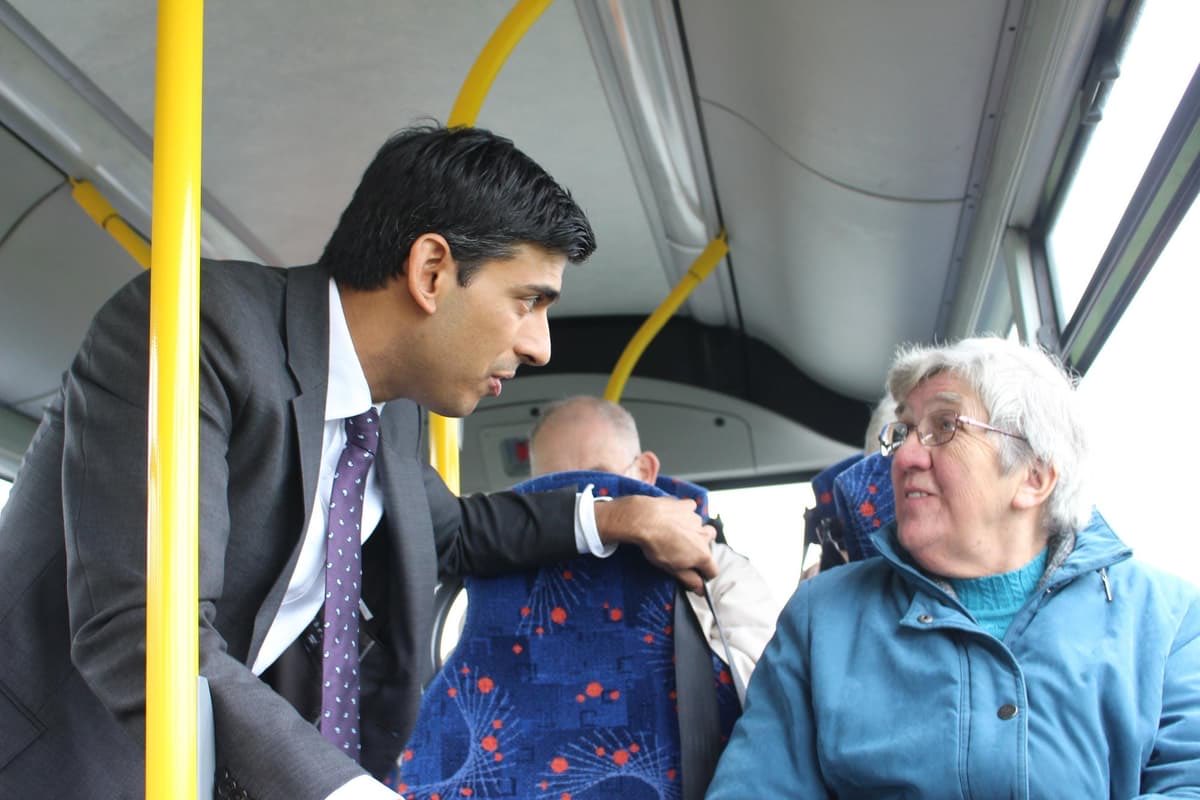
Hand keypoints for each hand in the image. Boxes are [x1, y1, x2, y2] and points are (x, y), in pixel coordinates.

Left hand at [594, 496, 717, 593]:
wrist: (644, 520)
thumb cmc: (656, 545)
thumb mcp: (671, 569)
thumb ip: (689, 579)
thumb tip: (700, 589)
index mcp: (702, 554)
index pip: (713, 570)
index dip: (705, 574)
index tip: (696, 574)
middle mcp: (703, 535)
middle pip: (709, 545)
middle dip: (700, 549)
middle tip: (684, 551)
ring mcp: (696, 519)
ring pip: (700, 527)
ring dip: (693, 531)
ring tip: (676, 533)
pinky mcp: (686, 506)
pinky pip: (691, 509)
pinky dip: (685, 513)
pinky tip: (674, 517)